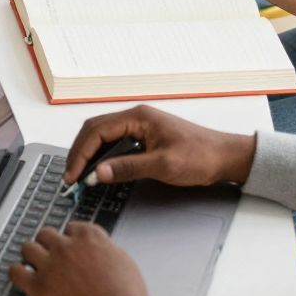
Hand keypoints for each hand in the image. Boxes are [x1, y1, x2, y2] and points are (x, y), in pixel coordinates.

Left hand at [9, 222, 150, 295]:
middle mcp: (68, 247)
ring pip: (29, 248)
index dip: (71, 238)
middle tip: (50, 255)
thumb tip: (102, 253)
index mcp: (90, 239)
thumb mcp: (125, 264)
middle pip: (47, 234)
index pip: (73, 227)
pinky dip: (17, 273)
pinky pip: (16, 272)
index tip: (71, 245)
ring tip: (33, 265)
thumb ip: (107, 252)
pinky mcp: (38, 286)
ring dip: (31, 255)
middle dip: (48, 244)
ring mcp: (51, 265)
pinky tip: (20, 277)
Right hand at [63, 104, 256, 192]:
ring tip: (80, 176)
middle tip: (71, 178)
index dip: (80, 153)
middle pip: (95, 130)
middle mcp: (136, 117)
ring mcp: (140, 126)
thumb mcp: (163, 166)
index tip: (73, 175)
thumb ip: (128, 167)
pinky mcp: (144, 137)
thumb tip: (98, 172)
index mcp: (138, 117)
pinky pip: (115, 143)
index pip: (97, 131)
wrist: (225, 157)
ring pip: (103, 136)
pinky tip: (100, 171)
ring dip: (89, 155)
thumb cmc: (200, 157)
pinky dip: (102, 156)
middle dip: (79, 153)